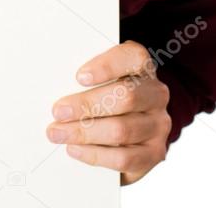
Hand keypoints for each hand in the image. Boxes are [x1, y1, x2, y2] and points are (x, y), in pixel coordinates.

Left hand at [46, 39, 171, 185]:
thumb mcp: (104, 78)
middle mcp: (156, 94)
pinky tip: (75, 148)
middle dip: (87, 105)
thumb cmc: (112, 95)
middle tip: (59, 111)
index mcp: (144, 67)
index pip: (133, 58)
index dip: (107, 66)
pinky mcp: (154, 153)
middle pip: (126, 96)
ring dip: (85, 133)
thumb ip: (89, 77)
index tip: (80, 76)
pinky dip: (95, 154)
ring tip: (59, 132)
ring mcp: (158, 124)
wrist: (135, 128)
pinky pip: (123, 158)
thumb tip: (58, 84)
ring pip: (122, 129)